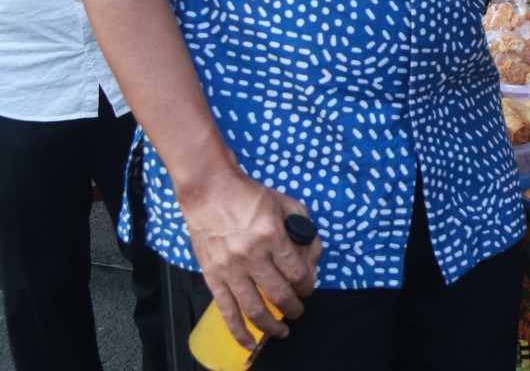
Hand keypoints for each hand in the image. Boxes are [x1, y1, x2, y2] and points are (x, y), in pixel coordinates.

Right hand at [181, 169, 320, 347]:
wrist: (211, 192)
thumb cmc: (252, 197)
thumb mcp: (289, 206)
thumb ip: (306, 234)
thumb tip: (312, 266)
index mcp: (273, 235)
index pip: (298, 273)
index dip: (308, 285)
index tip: (308, 287)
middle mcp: (251, 255)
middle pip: (279, 294)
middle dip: (294, 307)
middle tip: (298, 310)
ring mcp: (230, 269)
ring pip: (255, 309)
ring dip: (272, 326)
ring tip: (282, 331)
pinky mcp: (213, 277)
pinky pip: (227, 311)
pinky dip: (239, 331)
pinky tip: (250, 343)